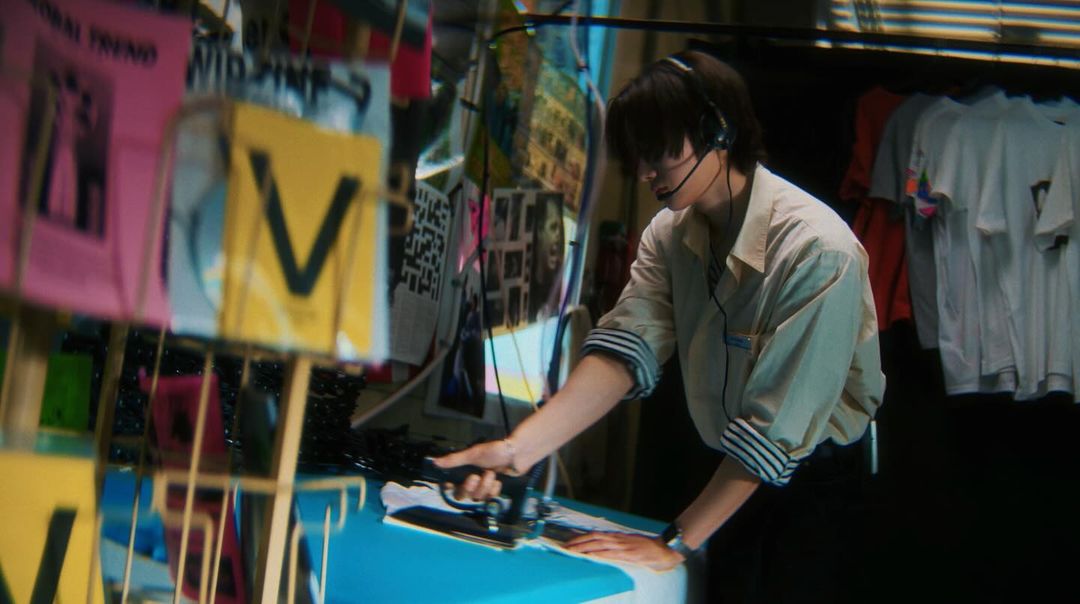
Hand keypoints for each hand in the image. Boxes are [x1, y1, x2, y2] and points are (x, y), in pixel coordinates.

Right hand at [432, 440, 516, 500]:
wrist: (517, 455)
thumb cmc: (495, 450)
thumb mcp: (473, 454)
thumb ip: (454, 460)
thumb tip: (435, 462)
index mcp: (464, 470)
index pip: (451, 484)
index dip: (450, 487)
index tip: (451, 485)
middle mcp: (472, 480)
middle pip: (463, 494)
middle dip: (470, 487)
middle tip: (475, 477)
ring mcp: (483, 486)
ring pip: (477, 496)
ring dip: (485, 485)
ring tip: (492, 474)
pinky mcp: (493, 490)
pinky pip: (490, 497)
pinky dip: (494, 488)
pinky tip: (498, 480)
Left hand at [564, 532, 684, 570]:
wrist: (661, 549)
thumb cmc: (645, 546)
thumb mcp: (628, 541)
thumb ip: (615, 543)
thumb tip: (601, 544)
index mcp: (616, 536)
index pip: (594, 534)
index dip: (581, 537)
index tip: (569, 540)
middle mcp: (617, 540)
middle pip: (593, 538)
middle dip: (578, 542)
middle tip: (564, 546)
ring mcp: (621, 547)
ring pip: (598, 545)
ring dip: (583, 548)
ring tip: (571, 551)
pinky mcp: (627, 555)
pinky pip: (610, 554)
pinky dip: (598, 554)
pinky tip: (589, 555)